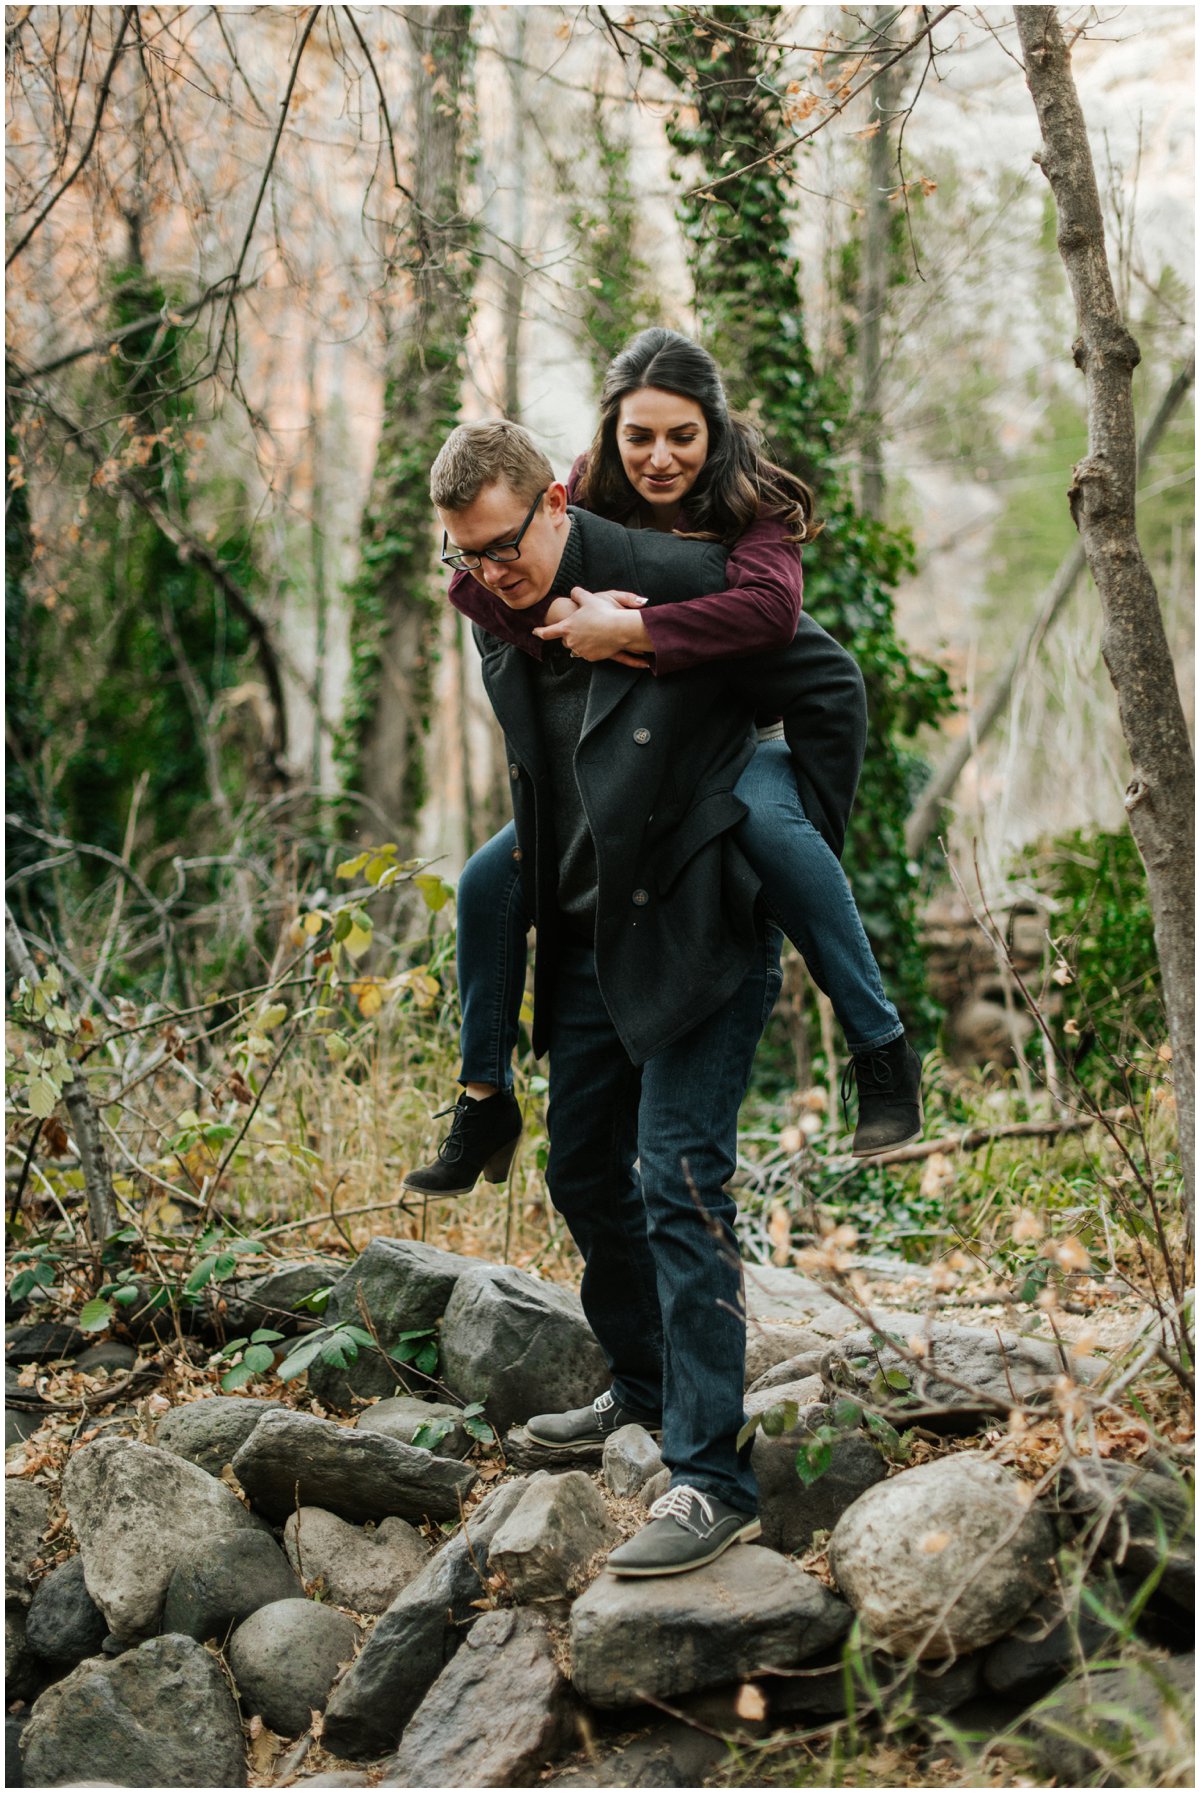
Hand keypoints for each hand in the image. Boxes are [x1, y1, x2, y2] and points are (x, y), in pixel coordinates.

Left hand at [533, 585, 652, 665]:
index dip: (540, 631)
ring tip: (593, 633)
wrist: (620, 629)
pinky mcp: (591, 657)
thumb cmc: (603, 613)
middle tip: (581, 627)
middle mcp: (571, 641)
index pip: (548, 632)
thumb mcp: (589, 598)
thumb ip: (578, 594)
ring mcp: (581, 651)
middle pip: (565, 640)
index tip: (535, 632)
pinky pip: (587, 653)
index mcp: (566, 627)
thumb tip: (574, 591)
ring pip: (576, 647)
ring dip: (581, 642)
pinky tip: (599, 640)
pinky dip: (591, 648)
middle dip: (570, 635)